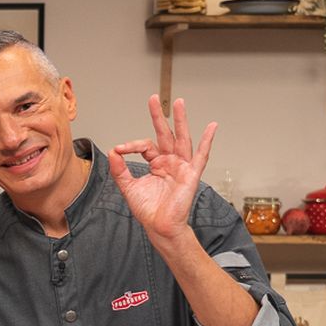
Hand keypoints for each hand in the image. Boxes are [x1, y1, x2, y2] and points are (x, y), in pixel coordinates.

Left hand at [107, 95, 215, 245]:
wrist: (160, 227)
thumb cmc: (148, 209)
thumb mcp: (129, 187)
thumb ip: (120, 170)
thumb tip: (113, 152)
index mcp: (156, 163)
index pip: (145, 146)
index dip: (132, 145)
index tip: (120, 149)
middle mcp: (170, 161)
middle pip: (165, 134)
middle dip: (159, 116)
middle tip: (153, 98)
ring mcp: (181, 166)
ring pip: (182, 139)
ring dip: (180, 121)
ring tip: (178, 102)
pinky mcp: (191, 174)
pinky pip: (201, 156)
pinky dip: (207, 141)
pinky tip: (212, 127)